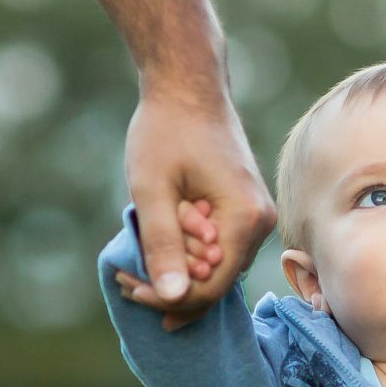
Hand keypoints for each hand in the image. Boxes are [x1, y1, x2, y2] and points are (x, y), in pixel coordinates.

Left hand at [124, 84, 274, 329]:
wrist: (188, 87)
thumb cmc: (166, 131)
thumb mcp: (152, 190)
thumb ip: (163, 245)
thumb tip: (172, 299)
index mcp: (245, 219)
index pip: (212, 286)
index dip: (171, 298)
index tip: (130, 289)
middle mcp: (261, 224)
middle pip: (216, 282)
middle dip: (170, 287)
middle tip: (125, 279)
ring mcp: (256, 218)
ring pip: (216, 268)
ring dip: (177, 272)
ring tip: (133, 267)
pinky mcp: (245, 212)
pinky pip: (218, 249)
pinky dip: (187, 254)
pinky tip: (157, 250)